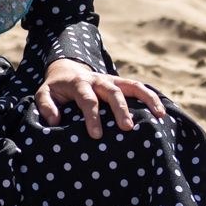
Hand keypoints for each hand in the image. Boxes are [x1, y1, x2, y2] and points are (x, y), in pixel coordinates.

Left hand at [36, 59, 166, 139]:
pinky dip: (151, 97)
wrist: (66, 70)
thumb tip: (55, 121)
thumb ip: (46, 106)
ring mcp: (112, 80)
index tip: (96, 135)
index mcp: (79, 83)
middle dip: (120, 109)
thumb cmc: (56, 89)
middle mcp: (98, 79)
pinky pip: (139, 88)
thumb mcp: (44, 94)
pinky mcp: (121, 84)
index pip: (87, 99)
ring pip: (132, 86)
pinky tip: (162, 111)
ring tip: (159, 115)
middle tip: (127, 128)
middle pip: (112, 92)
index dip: (92, 117)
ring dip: (146, 99)